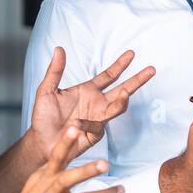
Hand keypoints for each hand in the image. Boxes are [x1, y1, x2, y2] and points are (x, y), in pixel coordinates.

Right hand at [0, 125, 124, 192]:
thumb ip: (53, 166)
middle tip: (105, 163)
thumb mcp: (37, 181)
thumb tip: (66, 148)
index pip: (56, 156)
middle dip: (88, 170)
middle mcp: (51, 192)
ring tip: (121, 190)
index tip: (75, 127)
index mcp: (46, 178)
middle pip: (70, 178)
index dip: (65, 142)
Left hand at [29, 47, 155, 158]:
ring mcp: (99, 118)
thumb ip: (55, 71)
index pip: (108, 76)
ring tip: (124, 95)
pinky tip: (75, 124)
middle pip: (123, 89)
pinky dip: (87, 124)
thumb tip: (59, 49)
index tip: (131, 54)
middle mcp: (97, 103)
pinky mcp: (96, 133)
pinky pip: (97, 125)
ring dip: (122, 101)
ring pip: (117, 108)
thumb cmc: (43, 118)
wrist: (41, 142)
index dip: (120, 65)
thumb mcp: (46, 91)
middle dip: (137, 80)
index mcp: (87, 91)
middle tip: (151, 70)